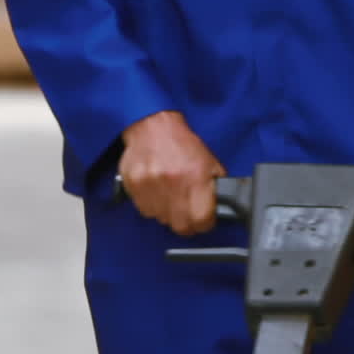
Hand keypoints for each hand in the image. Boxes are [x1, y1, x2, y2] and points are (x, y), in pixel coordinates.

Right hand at [118, 110, 225, 234]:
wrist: (154, 126)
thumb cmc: (182, 144)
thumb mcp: (209, 162)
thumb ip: (215, 189)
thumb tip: (219, 210)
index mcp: (196, 176)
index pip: (202, 220)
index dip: (204, 224)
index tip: (204, 220)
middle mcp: (173, 182)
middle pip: (181, 226)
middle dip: (187, 223)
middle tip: (187, 213)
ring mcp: (151, 185)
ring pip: (162, 219)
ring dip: (168, 213)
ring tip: (170, 194)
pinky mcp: (134, 185)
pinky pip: (145, 211)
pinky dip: (152, 205)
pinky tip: (156, 191)